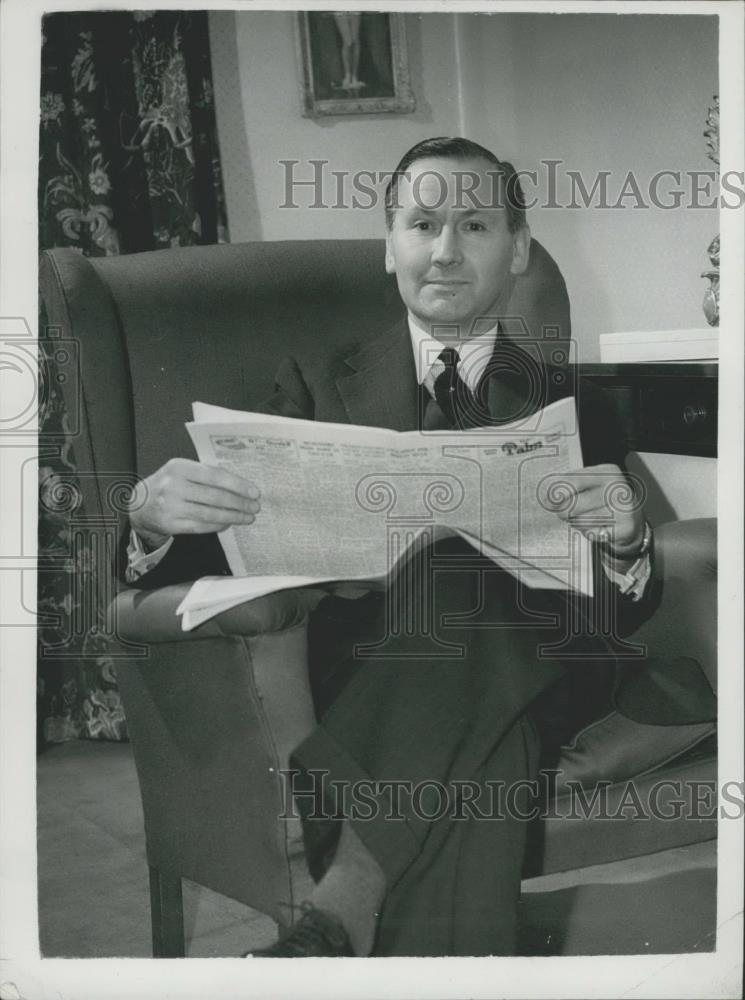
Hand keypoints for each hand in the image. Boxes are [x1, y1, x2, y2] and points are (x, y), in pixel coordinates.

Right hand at [128, 458, 259, 548]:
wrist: (140, 504)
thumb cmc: (169, 484)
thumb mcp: (183, 471)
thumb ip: (207, 474)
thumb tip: (241, 485)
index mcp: (179, 467)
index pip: (214, 476)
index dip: (237, 485)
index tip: (254, 492)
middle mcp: (173, 486)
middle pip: (215, 497)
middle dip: (239, 503)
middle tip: (255, 507)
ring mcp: (171, 507)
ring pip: (210, 514)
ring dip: (233, 517)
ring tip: (247, 517)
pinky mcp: (171, 524)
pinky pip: (201, 526)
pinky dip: (218, 525)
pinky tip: (229, 523)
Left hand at [547, 464, 644, 558]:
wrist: (632, 520)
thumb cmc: (604, 501)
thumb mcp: (590, 486)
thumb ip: (570, 486)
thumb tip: (549, 498)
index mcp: (608, 471)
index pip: (572, 481)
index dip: (556, 493)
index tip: (550, 500)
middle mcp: (618, 487)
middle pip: (575, 503)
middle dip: (564, 511)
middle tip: (565, 513)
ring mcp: (624, 508)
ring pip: (582, 520)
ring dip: (577, 523)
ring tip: (584, 518)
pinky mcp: (626, 528)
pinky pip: (593, 533)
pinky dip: (589, 532)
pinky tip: (596, 528)